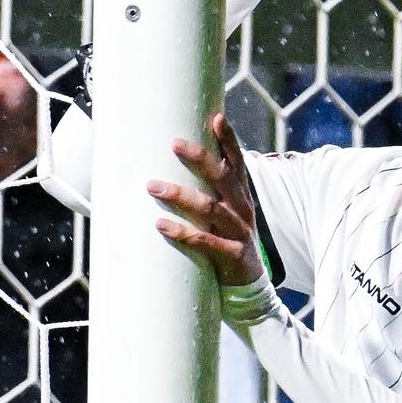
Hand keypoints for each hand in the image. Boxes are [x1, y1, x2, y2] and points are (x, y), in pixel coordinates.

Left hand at [152, 112, 264, 286]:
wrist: (248, 284)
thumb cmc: (227, 241)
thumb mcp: (224, 212)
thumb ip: (207, 191)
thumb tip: (169, 168)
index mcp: (241, 196)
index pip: (237, 162)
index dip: (229, 140)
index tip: (217, 117)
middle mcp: (242, 210)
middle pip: (223, 178)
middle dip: (200, 158)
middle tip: (174, 143)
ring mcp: (239, 232)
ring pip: (211, 208)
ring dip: (181, 195)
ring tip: (153, 186)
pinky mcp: (233, 255)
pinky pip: (207, 242)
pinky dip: (184, 233)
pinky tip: (161, 224)